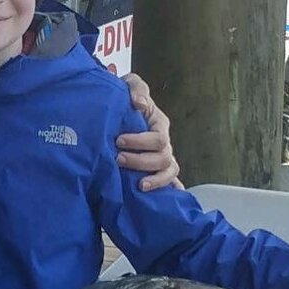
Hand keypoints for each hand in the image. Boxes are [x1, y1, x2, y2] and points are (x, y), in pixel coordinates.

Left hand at [118, 73, 182, 190]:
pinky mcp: (157, 171)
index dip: (139, 141)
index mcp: (160, 124)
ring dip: (155, 179)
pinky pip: (171, 184)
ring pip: (168, 172)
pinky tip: (167, 203)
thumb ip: (136, 88)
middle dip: (141, 161)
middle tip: (118, 159)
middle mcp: (164, 143)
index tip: (118, 140)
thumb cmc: (124, 98)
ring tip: (138, 185)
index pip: (157, 137)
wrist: (115, 111)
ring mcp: (163, 158)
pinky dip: (172, 193)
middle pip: (163, 158)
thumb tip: (140, 104)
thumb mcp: (129, 84)